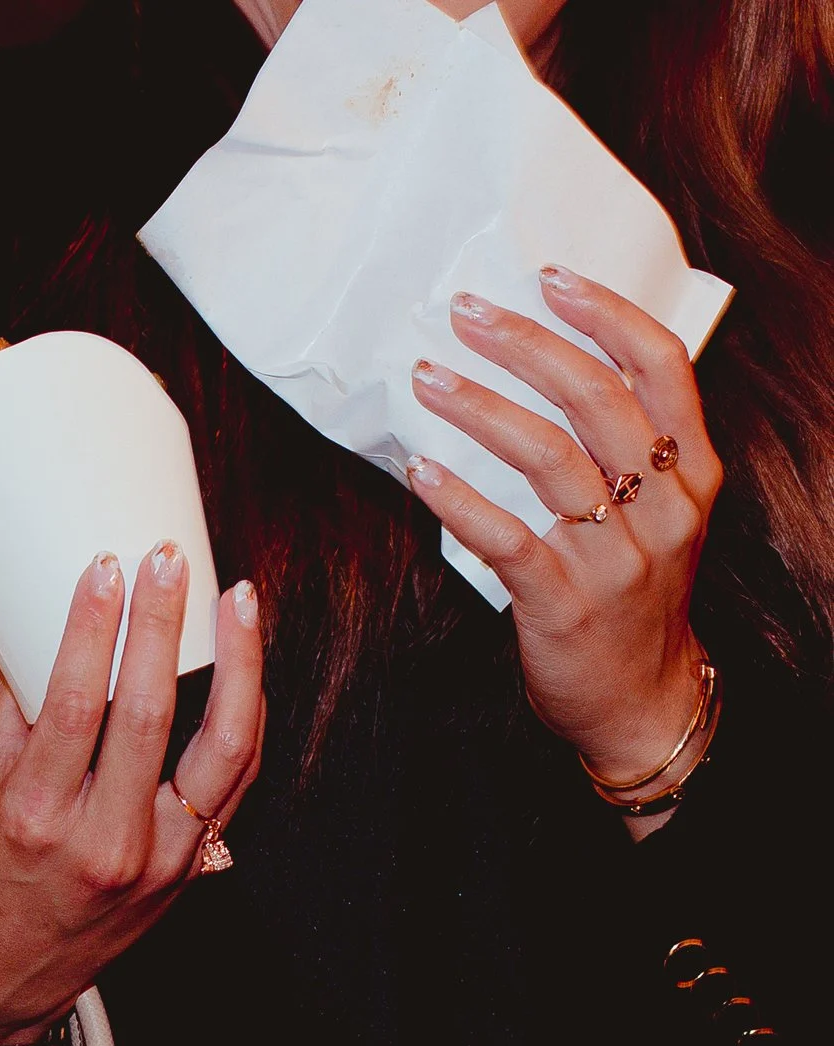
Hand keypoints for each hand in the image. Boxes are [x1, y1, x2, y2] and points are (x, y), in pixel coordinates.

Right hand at [0, 545, 265, 1045]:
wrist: (0, 981)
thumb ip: (8, 712)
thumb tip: (37, 624)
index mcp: (34, 822)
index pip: (74, 708)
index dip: (94, 630)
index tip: (104, 572)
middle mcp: (101, 845)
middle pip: (147, 716)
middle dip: (161, 626)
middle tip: (167, 563)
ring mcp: (157, 861)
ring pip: (219, 749)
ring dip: (237, 664)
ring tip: (237, 602)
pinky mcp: (189, 868)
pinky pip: (234, 783)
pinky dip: (244, 717)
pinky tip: (245, 668)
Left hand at [408, 266, 720, 802]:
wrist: (639, 702)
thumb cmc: (631, 600)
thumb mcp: (656, 518)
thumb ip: (624, 455)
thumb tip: (552, 375)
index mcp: (690, 475)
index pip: (660, 368)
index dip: (606, 314)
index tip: (549, 278)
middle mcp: (662, 508)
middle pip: (597, 398)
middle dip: (527, 344)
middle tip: (465, 314)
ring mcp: (615, 558)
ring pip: (550, 459)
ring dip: (480, 409)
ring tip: (428, 377)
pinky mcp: (563, 605)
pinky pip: (507, 539)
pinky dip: (459, 500)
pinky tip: (421, 471)